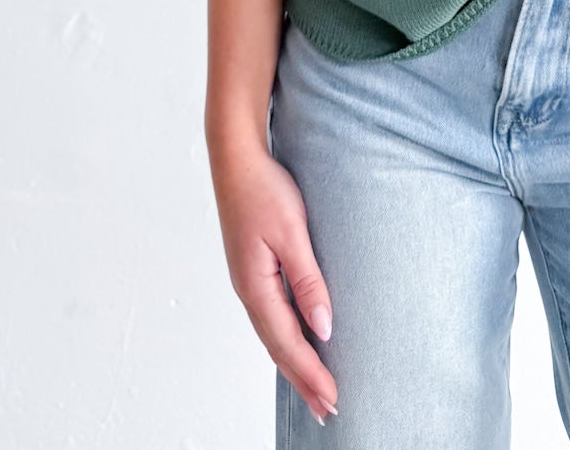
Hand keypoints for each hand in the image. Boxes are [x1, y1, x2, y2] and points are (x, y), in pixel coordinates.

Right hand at [210, 140, 338, 425]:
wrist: (237, 158)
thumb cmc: (263, 189)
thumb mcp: (292, 232)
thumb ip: (308, 280)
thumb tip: (324, 328)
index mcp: (255, 286)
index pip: (287, 342)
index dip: (310, 373)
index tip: (332, 399)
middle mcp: (249, 290)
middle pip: (278, 346)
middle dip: (303, 379)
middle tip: (328, 411)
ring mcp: (250, 281)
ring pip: (274, 334)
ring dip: (296, 363)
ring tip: (316, 389)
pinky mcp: (255, 269)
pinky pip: (273, 316)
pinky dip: (288, 338)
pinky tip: (299, 343)